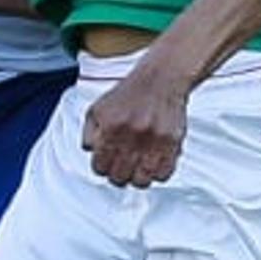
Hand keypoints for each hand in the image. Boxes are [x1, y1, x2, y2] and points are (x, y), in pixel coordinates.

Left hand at [81, 59, 189, 187]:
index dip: (102, 168)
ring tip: (138, 168)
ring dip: (138, 178)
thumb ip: (88, 132)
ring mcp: (152, 141)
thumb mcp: (98, 108)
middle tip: (122, 168)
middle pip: (119, 178)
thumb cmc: (130, 94)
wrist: (161, 78)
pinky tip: (154, 164)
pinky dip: (158, 174)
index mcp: (110, 128)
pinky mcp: (171, 143)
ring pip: (141, 181)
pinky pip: (164, 173)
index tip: (107, 164)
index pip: (100, 167)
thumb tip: (89, 152)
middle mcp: (130, 136)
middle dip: (118, 175)